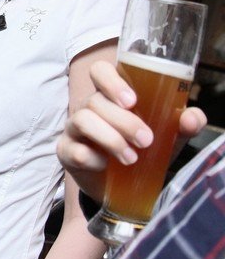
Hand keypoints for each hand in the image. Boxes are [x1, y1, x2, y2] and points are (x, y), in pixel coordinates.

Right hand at [57, 60, 206, 200]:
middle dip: (123, 121)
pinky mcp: (67, 151)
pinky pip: (74, 150)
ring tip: (131, 158)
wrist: (124, 186)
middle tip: (146, 140)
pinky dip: (93, 158)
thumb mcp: (167, 137)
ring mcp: (74, 129)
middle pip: (95, 100)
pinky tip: (106, 166)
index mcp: (111, 95)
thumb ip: (181, 125)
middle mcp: (88, 107)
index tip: (132, 100)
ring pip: (82, 120)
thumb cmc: (143, 149)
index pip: (100, 71)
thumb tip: (192, 118)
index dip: (111, 81)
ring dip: (109, 139)